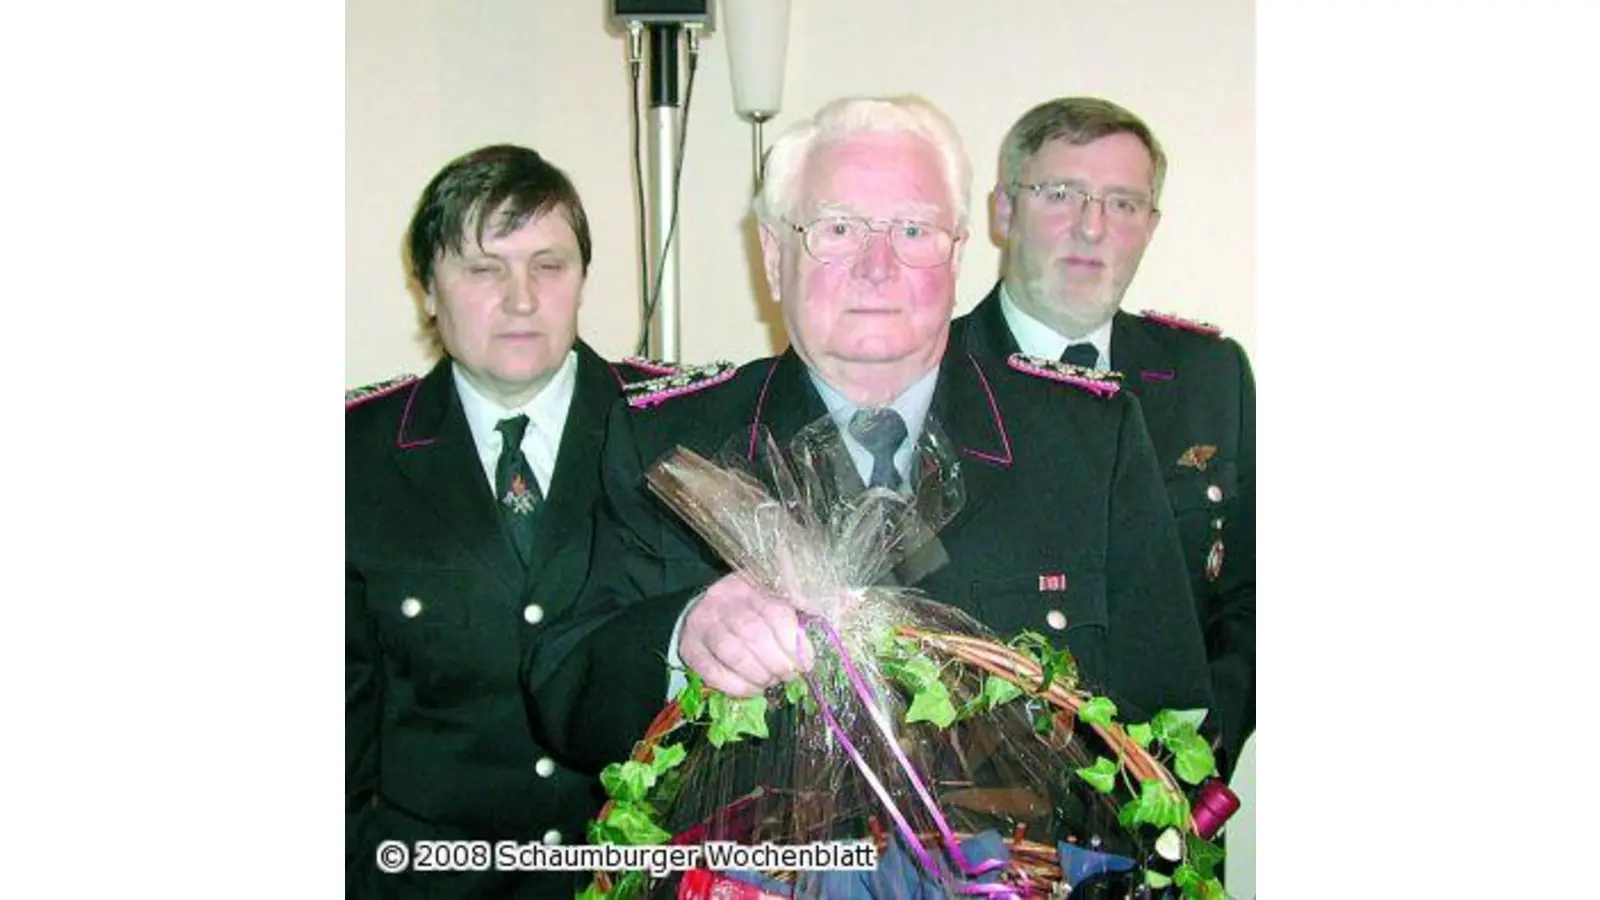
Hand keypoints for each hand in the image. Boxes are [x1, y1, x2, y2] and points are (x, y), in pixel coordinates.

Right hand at [679, 573, 814, 696]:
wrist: (706, 613)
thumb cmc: (749, 611)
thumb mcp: (771, 602)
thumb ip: (794, 617)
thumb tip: (810, 647)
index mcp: (750, 586)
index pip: (775, 611)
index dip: (793, 641)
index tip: (805, 663)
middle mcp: (722, 601)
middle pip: (753, 633)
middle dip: (777, 662)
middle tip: (789, 675)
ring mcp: (702, 625)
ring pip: (733, 653)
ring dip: (758, 675)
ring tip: (771, 681)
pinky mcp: (690, 649)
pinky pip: (713, 673)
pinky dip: (738, 687)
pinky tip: (753, 689)